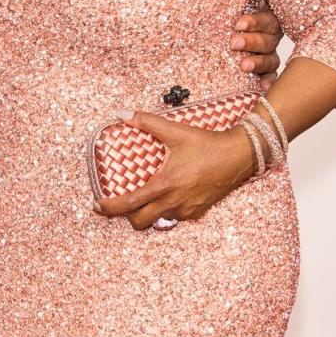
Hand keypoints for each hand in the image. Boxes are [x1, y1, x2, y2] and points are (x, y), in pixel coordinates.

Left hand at [96, 114, 253, 229]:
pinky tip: (165, 195)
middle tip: (118, 203)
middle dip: (125, 216)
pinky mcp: (197, 212)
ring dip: (146, 213)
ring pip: (158, 220)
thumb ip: (146, 121)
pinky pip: (174, 217)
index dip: (111, 207)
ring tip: (141, 198)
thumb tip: (121, 114)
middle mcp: (174, 202)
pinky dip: (164, 210)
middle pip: (140, 222)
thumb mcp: (174, 130)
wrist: (238, 156)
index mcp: (165, 184)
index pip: (131, 203)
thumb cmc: (206, 144)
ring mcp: (186, 210)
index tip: (98, 206)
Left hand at [230, 0, 283, 89]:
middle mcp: (270, 32)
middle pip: (270, 38)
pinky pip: (271, 78)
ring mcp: (268, 52)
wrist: (206, 28)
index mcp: (265, 12)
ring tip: (243, 65)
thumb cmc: (222, 5)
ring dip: (258, 63)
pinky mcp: (263, 71)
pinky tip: (262, 89)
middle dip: (252, 41)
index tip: (237, 23)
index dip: (255, 21)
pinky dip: (267, 83)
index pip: (267, 17)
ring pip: (271, 59)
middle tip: (233, 42)